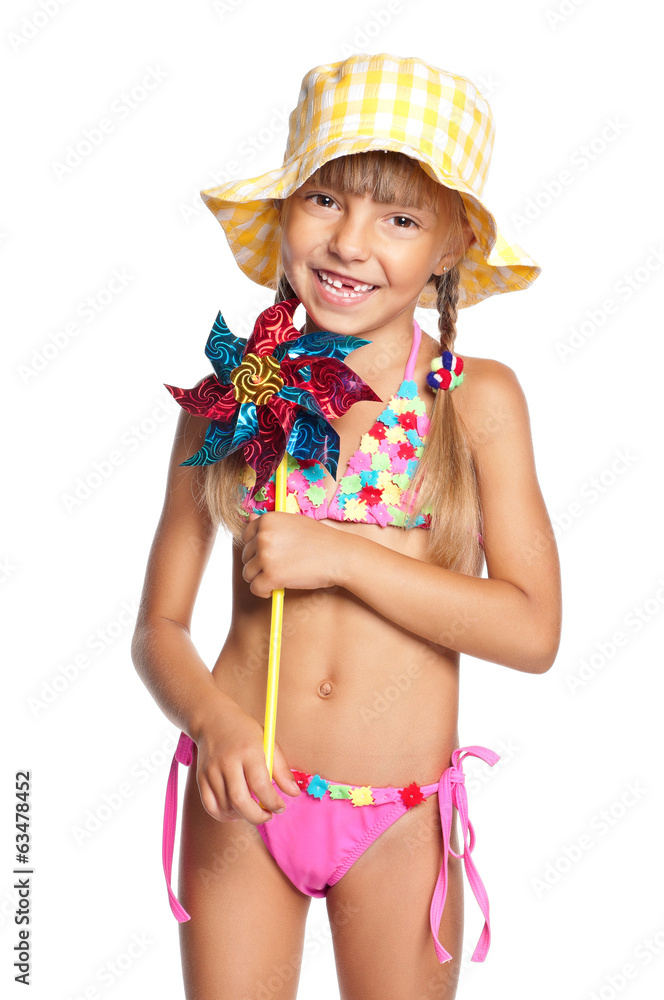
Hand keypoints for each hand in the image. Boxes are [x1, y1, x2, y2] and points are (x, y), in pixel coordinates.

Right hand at [193, 695, 300, 825]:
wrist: (213, 720)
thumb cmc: (245, 732)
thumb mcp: (268, 743)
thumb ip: (282, 769)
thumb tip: (294, 793)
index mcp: (248, 751)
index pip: (260, 785)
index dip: (273, 802)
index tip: (281, 807)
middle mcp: (227, 762)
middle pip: (240, 801)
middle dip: (257, 816)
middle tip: (268, 816)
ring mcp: (211, 771)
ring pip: (226, 806)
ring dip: (243, 816)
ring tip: (254, 810)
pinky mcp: (201, 778)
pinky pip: (211, 806)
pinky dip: (224, 815)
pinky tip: (236, 812)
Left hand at [241, 511, 344, 597]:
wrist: (339, 555)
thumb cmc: (319, 539)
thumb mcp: (293, 523)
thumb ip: (270, 524)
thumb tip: (249, 517)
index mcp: (267, 520)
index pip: (246, 536)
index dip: (257, 548)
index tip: (272, 554)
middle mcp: (263, 536)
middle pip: (246, 556)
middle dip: (259, 565)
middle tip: (280, 567)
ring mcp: (266, 556)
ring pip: (248, 574)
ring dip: (261, 578)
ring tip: (280, 578)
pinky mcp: (271, 576)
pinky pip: (256, 588)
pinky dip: (264, 592)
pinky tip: (277, 589)